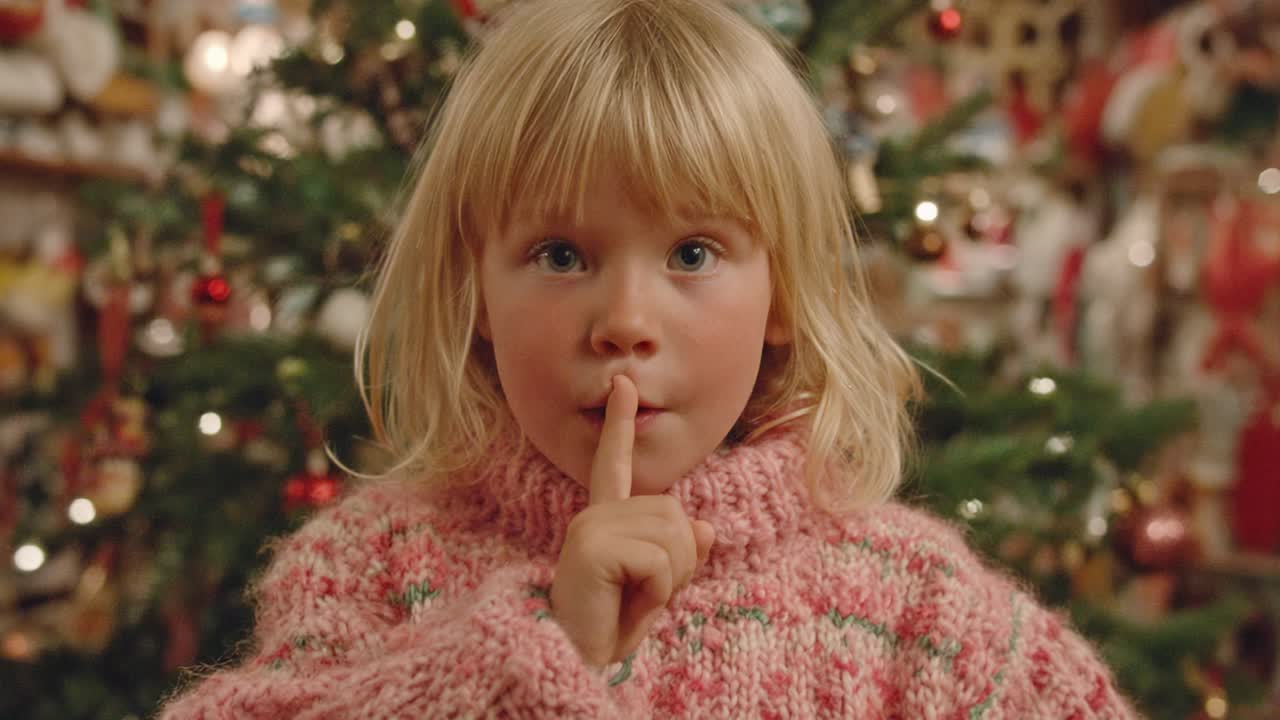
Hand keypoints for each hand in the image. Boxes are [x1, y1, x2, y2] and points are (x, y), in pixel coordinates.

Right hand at [550, 375, 715, 665]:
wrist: (574, 660)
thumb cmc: (609, 627)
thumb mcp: (655, 588)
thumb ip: (680, 555)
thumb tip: (706, 528)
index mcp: (603, 520)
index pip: (614, 465)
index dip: (621, 423)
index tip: (624, 385)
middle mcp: (593, 516)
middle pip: (675, 515)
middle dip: (680, 562)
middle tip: (645, 594)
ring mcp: (589, 527)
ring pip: (674, 536)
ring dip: (670, 579)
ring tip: (633, 599)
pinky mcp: (592, 546)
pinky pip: (660, 561)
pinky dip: (658, 592)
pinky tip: (625, 604)